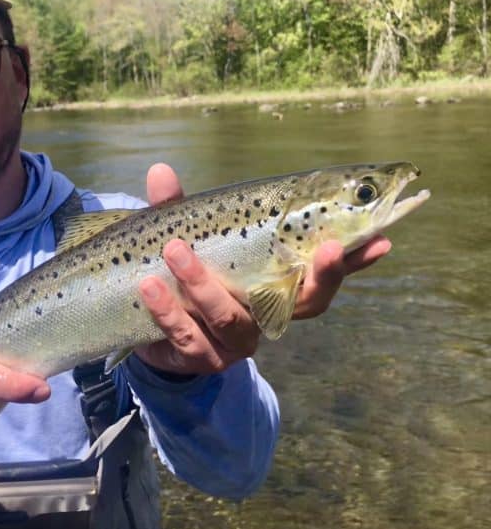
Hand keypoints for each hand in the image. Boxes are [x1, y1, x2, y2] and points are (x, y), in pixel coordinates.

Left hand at [134, 163, 390, 375]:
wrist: (147, 325)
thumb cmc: (182, 273)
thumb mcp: (183, 238)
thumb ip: (176, 208)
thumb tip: (160, 170)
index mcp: (273, 281)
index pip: (324, 272)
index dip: (354, 260)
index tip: (380, 238)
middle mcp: (264, 313)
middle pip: (305, 304)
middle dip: (317, 277)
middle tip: (320, 245)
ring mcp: (235, 341)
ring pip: (233, 319)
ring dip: (204, 285)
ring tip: (174, 251)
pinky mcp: (200, 357)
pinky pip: (189, 338)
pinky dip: (169, 311)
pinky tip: (150, 286)